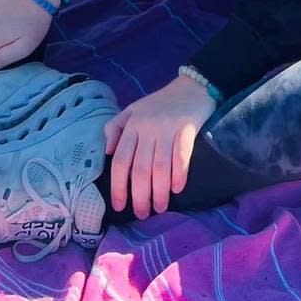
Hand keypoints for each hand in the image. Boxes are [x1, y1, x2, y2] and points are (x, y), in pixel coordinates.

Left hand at [104, 75, 217, 219]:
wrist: (193, 86)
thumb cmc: (161, 103)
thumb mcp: (133, 109)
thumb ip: (116, 128)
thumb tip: (107, 152)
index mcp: (132, 125)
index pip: (121, 161)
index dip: (118, 186)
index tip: (120, 206)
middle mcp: (148, 128)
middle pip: (140, 169)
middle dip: (140, 196)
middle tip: (143, 214)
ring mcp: (168, 128)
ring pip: (160, 167)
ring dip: (159, 192)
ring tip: (160, 207)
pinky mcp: (187, 129)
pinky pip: (181, 156)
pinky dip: (179, 174)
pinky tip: (177, 188)